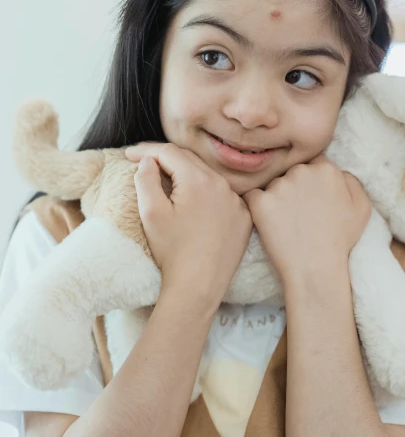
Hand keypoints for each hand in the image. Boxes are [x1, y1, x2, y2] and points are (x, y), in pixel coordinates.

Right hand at [125, 143, 252, 300]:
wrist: (198, 286)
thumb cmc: (172, 251)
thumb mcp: (151, 213)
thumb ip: (146, 180)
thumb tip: (148, 161)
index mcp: (198, 180)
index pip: (169, 153)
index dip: (146, 150)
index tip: (128, 154)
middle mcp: (223, 185)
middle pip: (190, 161)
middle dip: (165, 159)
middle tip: (143, 163)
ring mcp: (236, 202)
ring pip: (208, 178)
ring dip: (186, 175)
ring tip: (166, 181)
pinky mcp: (243, 218)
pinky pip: (223, 196)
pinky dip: (206, 194)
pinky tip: (192, 202)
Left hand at [243, 155, 370, 284]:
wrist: (316, 267)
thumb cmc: (340, 241)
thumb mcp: (361, 208)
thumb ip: (351, 181)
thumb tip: (338, 171)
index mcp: (326, 169)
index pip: (313, 164)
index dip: (311, 182)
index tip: (310, 199)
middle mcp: (302, 171)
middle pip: (291, 172)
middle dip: (293, 188)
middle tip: (298, 214)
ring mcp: (279, 186)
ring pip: (272, 184)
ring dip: (276, 198)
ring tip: (286, 223)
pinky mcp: (260, 202)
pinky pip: (252, 196)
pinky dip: (257, 206)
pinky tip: (267, 222)